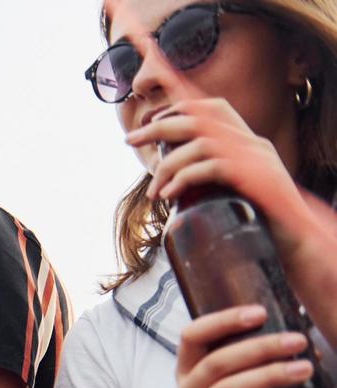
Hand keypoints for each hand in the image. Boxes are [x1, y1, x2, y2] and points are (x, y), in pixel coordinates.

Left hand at [126, 98, 310, 257]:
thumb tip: (170, 183)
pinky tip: (169, 195)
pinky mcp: (256, 179)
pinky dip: (185, 178)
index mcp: (248, 143)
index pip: (213, 107)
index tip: (147, 120)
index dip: (178, 107)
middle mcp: (253, 144)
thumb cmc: (260, 221)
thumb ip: (209, 179)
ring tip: (153, 192)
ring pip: (202, 143)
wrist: (297, 241)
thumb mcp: (232, 192)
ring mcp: (257, 159)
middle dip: (159, 126)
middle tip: (130, 140)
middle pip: (200, 118)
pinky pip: (213, 168)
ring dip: (168, 165)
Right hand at [173, 304, 325, 387]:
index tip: (259, 313)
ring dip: (269, 378)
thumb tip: (301, 342)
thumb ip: (250, 363)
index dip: (222, 322)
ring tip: (305, 369)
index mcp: (187, 373)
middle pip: (216, 364)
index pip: (191, 337)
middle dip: (258, 348)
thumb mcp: (232, 385)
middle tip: (297, 341)